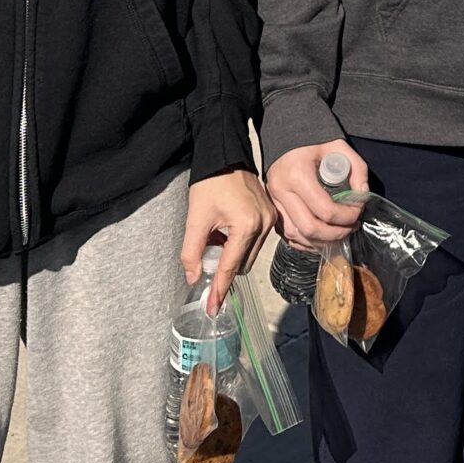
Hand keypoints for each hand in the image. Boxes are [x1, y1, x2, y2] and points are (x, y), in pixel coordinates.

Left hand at [182, 169, 275, 308]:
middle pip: (243, 265)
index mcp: (247, 226)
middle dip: (224, 267)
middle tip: (206, 254)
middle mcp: (264, 225)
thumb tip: (193, 277)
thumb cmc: (211, 183)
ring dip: (232, 255)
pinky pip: (256, 241)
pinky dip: (240, 244)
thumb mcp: (196, 218)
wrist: (225, 155)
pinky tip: (226, 231)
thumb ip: (192, 251)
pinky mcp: (271, 215)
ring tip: (216, 236)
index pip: (230, 267)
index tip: (212, 308)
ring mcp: (270, 220)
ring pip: (250, 254)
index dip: (219, 289)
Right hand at [266, 142, 367, 247]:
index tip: (358, 211)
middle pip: (309, 229)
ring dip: (320, 241)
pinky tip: (320, 237)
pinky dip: (305, 241)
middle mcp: (282, 191)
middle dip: (335, 234)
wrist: (285, 133)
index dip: (347, 217)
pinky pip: (286, 234)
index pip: (325, 210)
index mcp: (297, 176)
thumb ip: (357, 168)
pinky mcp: (272, 207)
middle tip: (351, 228)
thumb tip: (363, 195)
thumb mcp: (339, 146)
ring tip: (338, 234)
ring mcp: (273, 201)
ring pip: (295, 236)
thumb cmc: (312, 140)